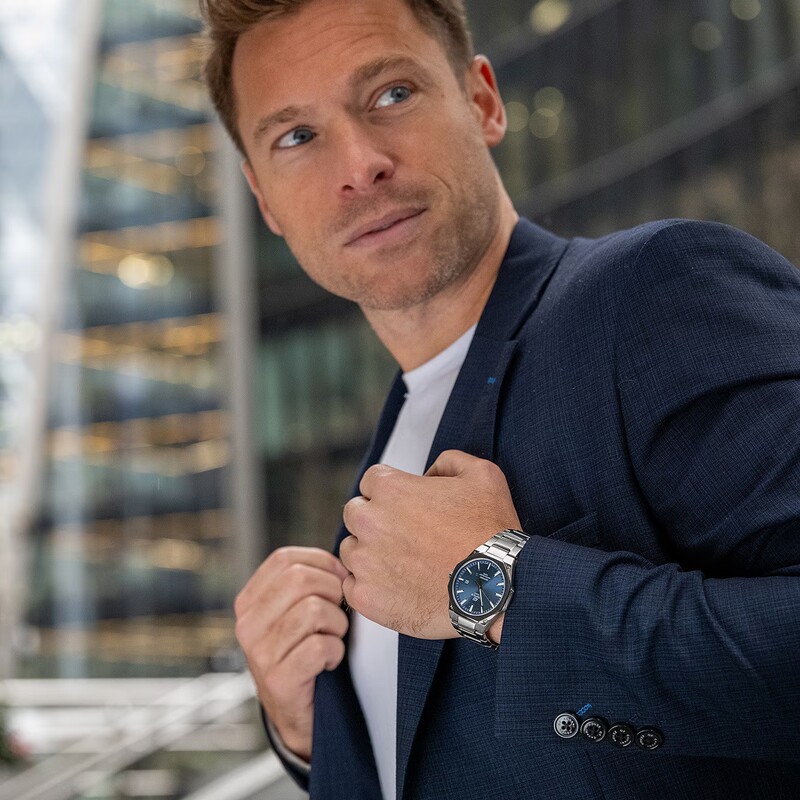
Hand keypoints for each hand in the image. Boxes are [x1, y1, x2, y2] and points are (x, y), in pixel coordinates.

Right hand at [234, 546, 349, 760]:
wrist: (298, 714)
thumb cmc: (303, 653)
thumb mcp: (294, 612)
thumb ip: (306, 583)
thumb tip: (343, 558)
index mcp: (248, 601)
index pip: (285, 559)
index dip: (321, 563)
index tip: (339, 580)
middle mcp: (247, 625)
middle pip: (300, 579)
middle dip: (333, 590)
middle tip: (340, 611)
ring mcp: (259, 654)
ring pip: (313, 610)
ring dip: (338, 624)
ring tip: (334, 638)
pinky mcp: (278, 680)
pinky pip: (320, 647)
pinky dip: (336, 652)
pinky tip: (330, 661)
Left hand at [339, 450, 520, 640]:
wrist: (496, 587)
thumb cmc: (489, 532)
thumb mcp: (482, 474)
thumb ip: (449, 462)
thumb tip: (431, 472)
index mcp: (390, 489)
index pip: (372, 481)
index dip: (391, 492)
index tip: (406, 507)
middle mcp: (369, 522)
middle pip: (355, 513)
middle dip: (375, 520)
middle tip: (404, 535)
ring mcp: (365, 562)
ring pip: (351, 550)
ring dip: (369, 554)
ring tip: (403, 565)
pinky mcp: (366, 597)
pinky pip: (351, 586)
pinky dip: (369, 587)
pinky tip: (395, 587)